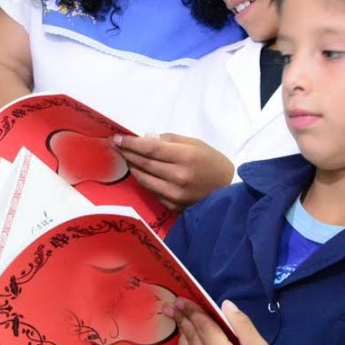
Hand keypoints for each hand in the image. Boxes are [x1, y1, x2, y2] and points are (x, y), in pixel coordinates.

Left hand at [114, 133, 233, 209]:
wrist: (228, 190)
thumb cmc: (212, 162)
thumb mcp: (195, 143)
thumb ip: (169, 140)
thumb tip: (146, 138)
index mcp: (185, 157)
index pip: (150, 148)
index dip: (131, 143)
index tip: (117, 138)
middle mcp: (178, 176)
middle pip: (144, 163)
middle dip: (127, 153)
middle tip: (116, 146)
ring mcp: (174, 194)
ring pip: (143, 179)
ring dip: (132, 167)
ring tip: (125, 157)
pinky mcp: (173, 206)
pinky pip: (151, 191)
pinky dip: (143, 180)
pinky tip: (139, 172)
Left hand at [166, 298, 285, 344]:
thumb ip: (242, 325)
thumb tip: (225, 304)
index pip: (203, 327)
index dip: (192, 311)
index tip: (183, 300)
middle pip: (190, 338)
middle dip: (182, 318)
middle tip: (175, 304)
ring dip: (181, 335)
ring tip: (180, 321)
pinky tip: (185, 343)